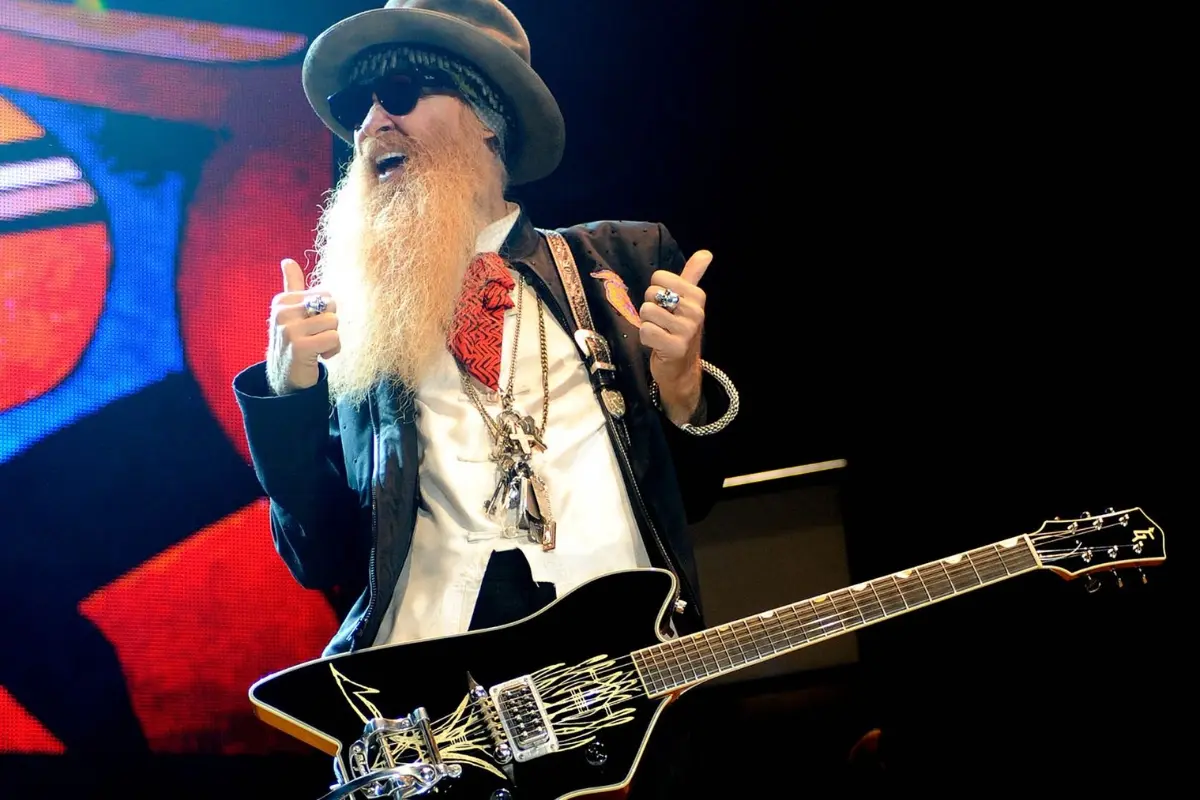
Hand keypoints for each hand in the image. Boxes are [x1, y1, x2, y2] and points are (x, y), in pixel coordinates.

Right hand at [266, 258, 339, 394]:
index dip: (326, 312)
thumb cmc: (294, 342)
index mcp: (282, 300)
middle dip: (330, 324)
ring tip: (316, 348)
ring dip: (331, 339)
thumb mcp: (291, 313)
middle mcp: (282, 312)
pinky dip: (332, 350)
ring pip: (334, 322)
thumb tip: (287, 260)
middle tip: (315, 338)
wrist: (285, 379)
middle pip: (331, 305)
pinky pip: (334, 338)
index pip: (325, 293)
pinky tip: (318, 357)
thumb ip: (292, 286)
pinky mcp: (300, 346)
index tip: (310, 326)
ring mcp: (289, 329)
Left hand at [639, 249, 711, 423]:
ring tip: (659, 333)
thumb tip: (706, 252)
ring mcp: (686, 330)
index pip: (659, 277)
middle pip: (651, 294)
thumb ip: (693, 275)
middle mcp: (695, 311)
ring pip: (647, 312)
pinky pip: (646, 331)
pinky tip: (657, 344)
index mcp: (697, 296)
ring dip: (647, 324)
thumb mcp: (688, 301)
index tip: (666, 305)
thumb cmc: (679, 330)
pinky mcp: (675, 347)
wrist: (681, 367)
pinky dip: (646, 338)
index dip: (655, 291)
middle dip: (650, 308)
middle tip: (662, 322)